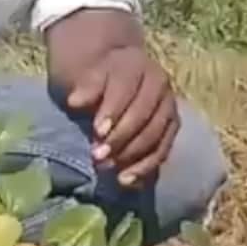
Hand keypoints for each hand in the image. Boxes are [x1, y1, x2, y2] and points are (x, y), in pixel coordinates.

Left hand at [65, 45, 178, 187]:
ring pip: (157, 133)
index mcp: (134, 65)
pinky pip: (163, 149)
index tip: (96, 132)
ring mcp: (168, 106)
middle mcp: (158, 83)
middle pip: (144, 113)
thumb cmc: (91, 77)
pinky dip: (146, 166)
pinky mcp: (171, 127)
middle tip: (98, 157)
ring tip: (111, 171)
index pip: (125, 87)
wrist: (111, 75)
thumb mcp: (80, 74)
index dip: (113, 109)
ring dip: (134, 155)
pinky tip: (128, 180)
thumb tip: (75, 102)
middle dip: (122, 138)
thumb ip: (84, 87)